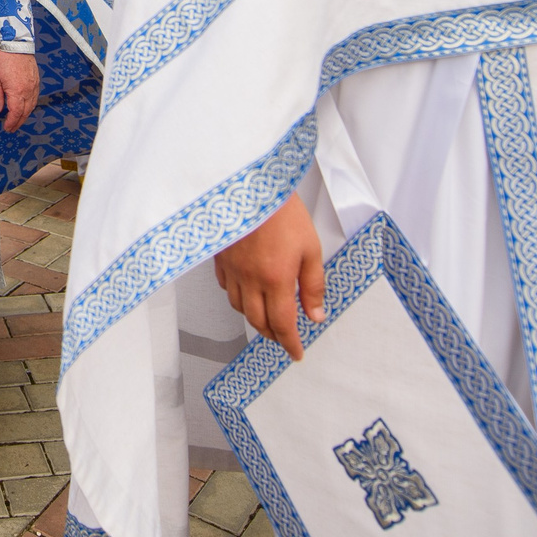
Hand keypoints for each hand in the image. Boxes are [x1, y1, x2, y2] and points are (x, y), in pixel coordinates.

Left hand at [0, 50, 38, 128]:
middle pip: (25, 112)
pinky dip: (30, 105)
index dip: (11, 123)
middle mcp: (28, 91)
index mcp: (17, 92)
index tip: (7, 128)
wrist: (16, 44)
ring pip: (32, 106)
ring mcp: (34, 86)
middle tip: (12, 128)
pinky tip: (25, 107)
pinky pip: (35, 97)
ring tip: (18, 120)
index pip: (15, 113)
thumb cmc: (3, 60)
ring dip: (25, 115)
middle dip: (18, 122)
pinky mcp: (36, 80)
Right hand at [213, 195, 325, 360]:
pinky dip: (236, 296)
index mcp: (275, 279)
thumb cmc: (281, 209)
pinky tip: (245, 290)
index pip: (283, 324)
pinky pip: (224, 287)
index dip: (290, 344)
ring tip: (267, 316)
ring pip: (238, 307)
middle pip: (258, 321)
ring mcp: (231, 269)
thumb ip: (313, 285)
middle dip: (273, 335)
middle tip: (284, 338)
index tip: (296, 353)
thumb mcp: (310, 247)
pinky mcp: (220, 257)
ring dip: (254, 317)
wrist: (251, 183)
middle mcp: (249, 279)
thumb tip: (316, 314)